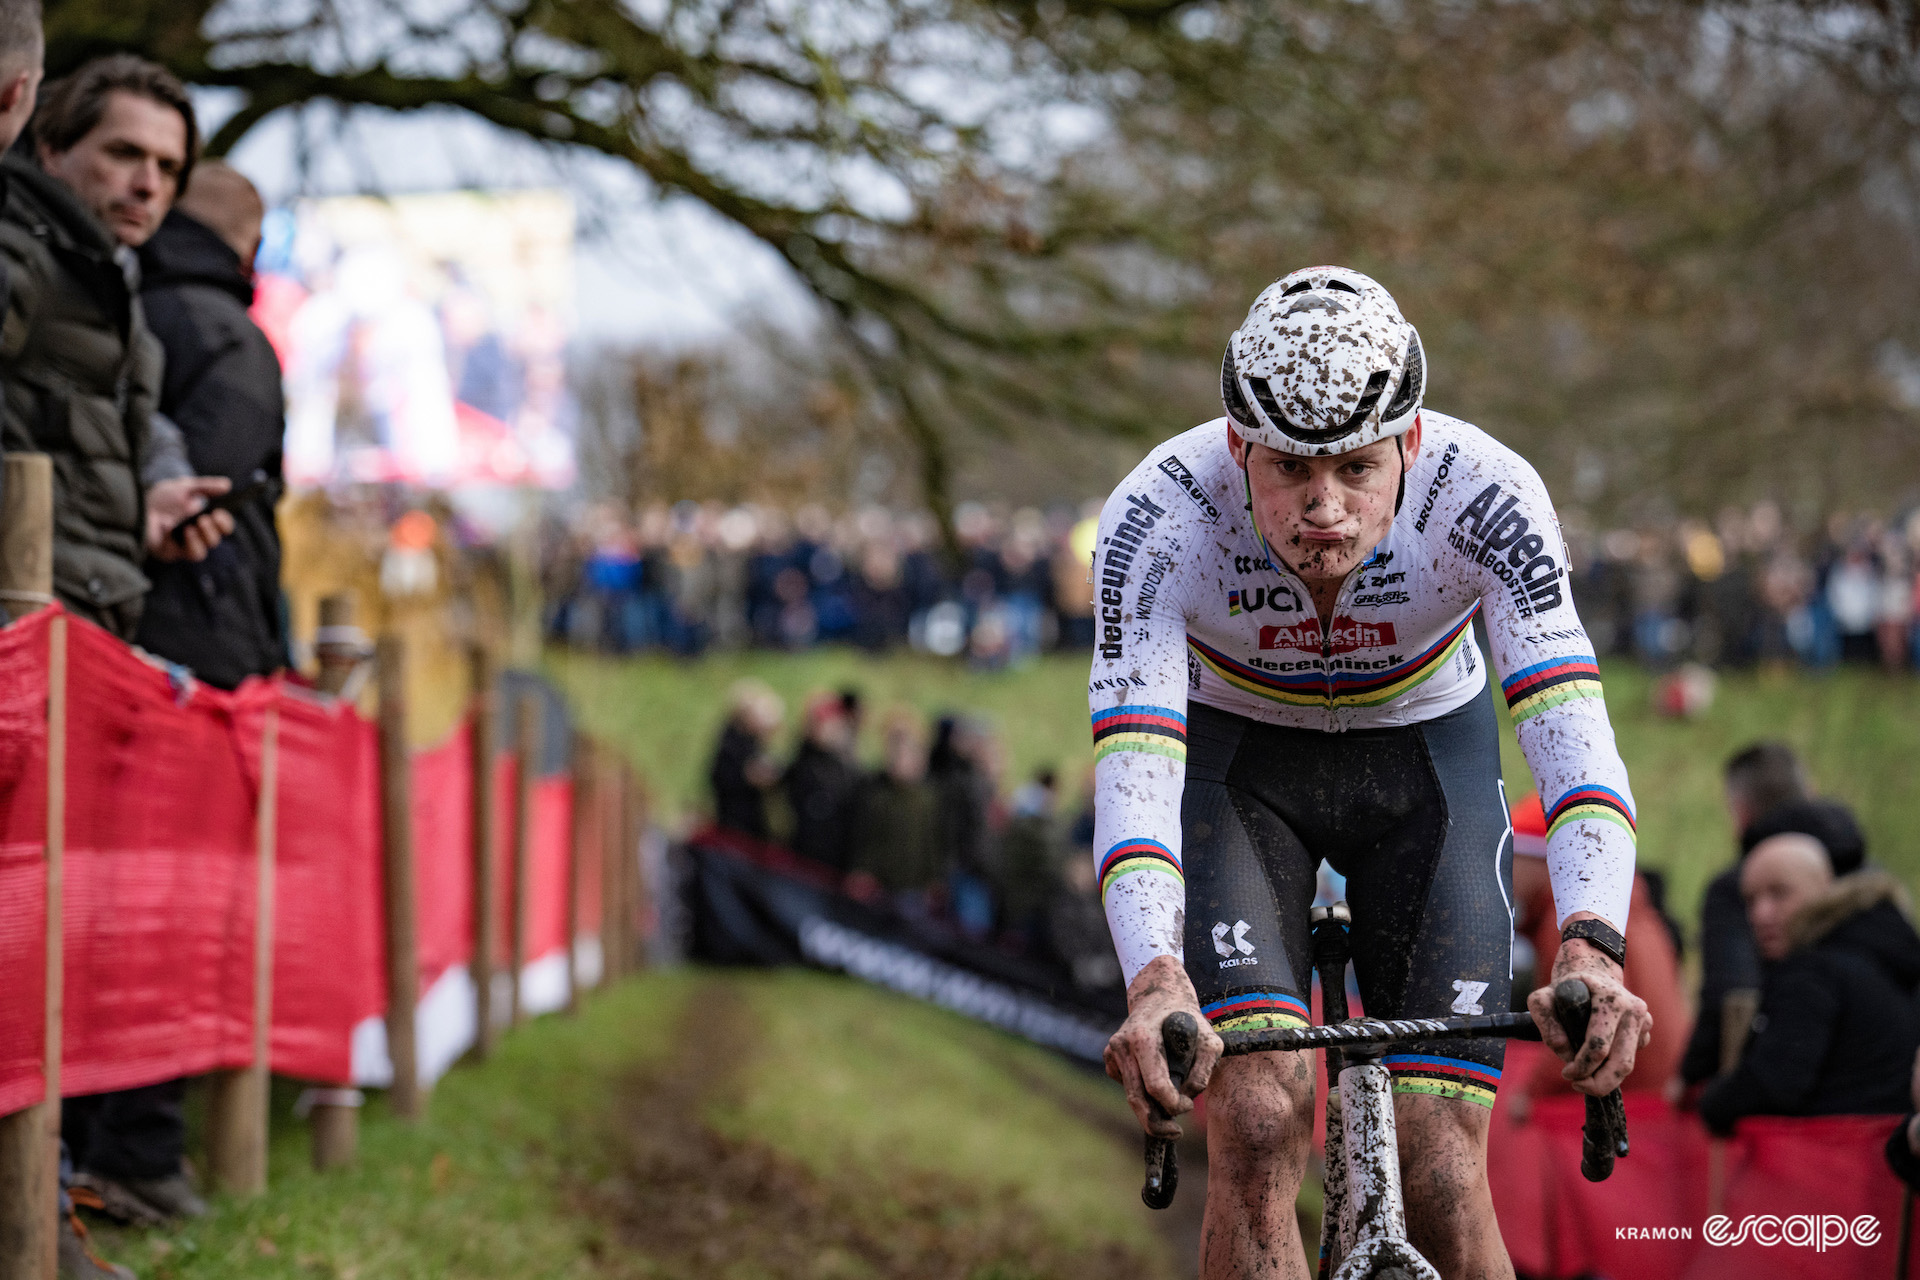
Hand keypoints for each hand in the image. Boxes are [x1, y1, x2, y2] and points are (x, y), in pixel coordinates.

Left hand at [146, 476, 234, 561]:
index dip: (224, 523)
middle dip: (212, 531)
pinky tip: (175, 529)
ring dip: (200, 540)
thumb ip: (206, 486)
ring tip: (190, 528)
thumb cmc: (161, 497)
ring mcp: (181, 545)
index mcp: (202, 521)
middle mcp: (194, 535)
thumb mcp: (185, 487)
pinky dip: (184, 542)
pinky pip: (183, 554)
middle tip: (203, 519)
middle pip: (214, 541)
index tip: (218, 513)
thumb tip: (227, 485)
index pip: (222, 527)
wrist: (136, 504)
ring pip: (201, 553)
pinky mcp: (169, 552)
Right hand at [1104, 954, 1222, 1136]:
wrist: (1160, 994)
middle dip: (1156, 1123)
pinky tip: (1157, 1078)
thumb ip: (1204, 1069)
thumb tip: (1188, 1095)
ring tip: (1172, 1111)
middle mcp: (1122, 1045)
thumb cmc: (1188, 1017)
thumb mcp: (1209, 1039)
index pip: (1155, 1086)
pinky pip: (1127, 1085)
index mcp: (1143, 1038)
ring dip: (1151, 1109)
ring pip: (1131, 1095)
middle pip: (1137, 1099)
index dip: (1173, 1105)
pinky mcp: (1110, 1057)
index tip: (1188, 1105)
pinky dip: (1143, 1092)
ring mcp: (1113, 1051)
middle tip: (1175, 1133)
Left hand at [1526, 928, 1651, 1096]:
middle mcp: (1633, 1009)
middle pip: (1620, 1063)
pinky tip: (1596, 1058)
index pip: (1599, 1046)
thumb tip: (1565, 1051)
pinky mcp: (1646, 1029)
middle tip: (1577, 1084)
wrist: (1593, 969)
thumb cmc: (1565, 986)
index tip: (1566, 1072)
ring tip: (1585, 1080)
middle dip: (1598, 1082)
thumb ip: (1545, 1022)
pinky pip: (1630, 1057)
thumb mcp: (1543, 997)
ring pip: (1628, 1064)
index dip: (1582, 1066)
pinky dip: (1612, 1066)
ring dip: (1606, 1080)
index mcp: (1610, 999)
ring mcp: (1643, 1019)